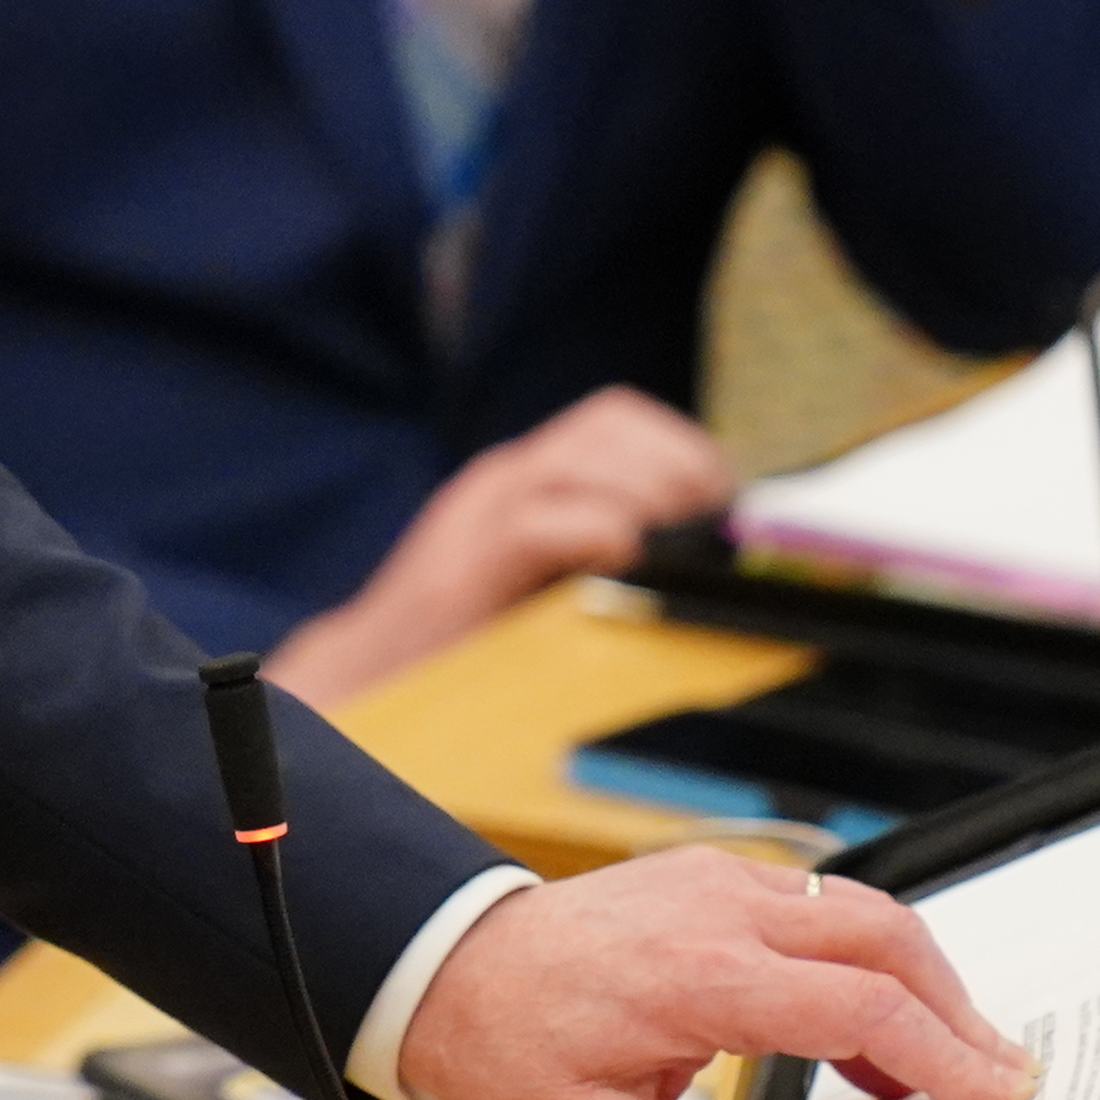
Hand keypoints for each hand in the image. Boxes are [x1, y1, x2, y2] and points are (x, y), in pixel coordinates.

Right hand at [262, 389, 730, 706]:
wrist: (377, 681)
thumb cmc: (479, 643)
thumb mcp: (557, 581)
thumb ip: (611, 555)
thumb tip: (711, 562)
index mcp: (531, 477)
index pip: (617, 418)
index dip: (682, 446)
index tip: (722, 500)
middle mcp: (507, 478)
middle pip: (608, 423)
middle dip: (677, 465)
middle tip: (708, 525)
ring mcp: (480, 514)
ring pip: (578, 459)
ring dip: (645, 495)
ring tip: (671, 546)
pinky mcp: (463, 565)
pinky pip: (536, 523)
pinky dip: (595, 532)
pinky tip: (623, 560)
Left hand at [397, 849, 1036, 1099]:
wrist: (444, 966)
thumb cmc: (508, 1043)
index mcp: (699, 978)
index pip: (860, 1009)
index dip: (942, 1055)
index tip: (995, 1093)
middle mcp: (717, 912)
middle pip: (884, 936)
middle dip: (957, 1007)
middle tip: (995, 1077)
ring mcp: (715, 882)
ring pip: (859, 909)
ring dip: (917, 979)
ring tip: (935, 1069)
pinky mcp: (708, 876)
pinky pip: (816, 903)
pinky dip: (864, 956)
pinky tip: (864, 1029)